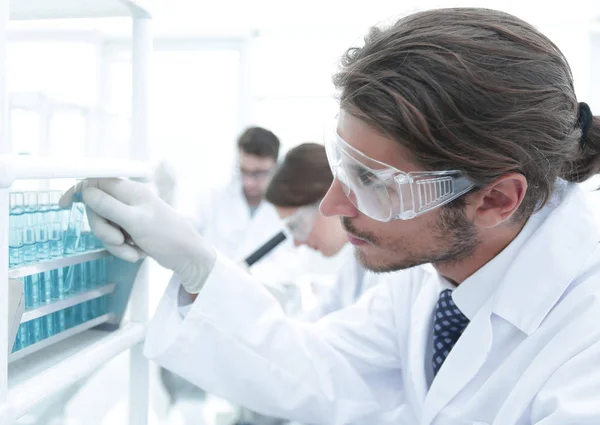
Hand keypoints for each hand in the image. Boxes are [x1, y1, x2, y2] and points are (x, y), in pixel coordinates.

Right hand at [60, 178, 216, 292]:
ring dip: (115, 244)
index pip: (95, 182)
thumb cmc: (167, 236)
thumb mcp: (135, 221)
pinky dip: (123, 250)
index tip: (63, 206)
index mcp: (129, 190)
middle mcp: (128, 200)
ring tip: (133, 252)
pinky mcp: (132, 232)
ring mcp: (130, 217)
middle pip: (96, 210)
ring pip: (104, 228)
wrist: (188, 258)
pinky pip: (115, 239)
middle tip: (118, 241)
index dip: (77, 191)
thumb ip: (109, 206)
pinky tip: (139, 254)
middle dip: (103, 230)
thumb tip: (85, 191)